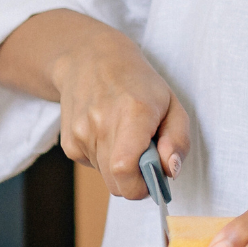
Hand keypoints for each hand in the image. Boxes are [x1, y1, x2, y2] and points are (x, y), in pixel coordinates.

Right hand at [31, 17, 190, 199]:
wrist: (91, 60)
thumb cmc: (139, 84)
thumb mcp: (173, 105)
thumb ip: (178, 141)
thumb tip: (171, 170)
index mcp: (133, 114)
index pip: (125, 169)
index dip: (142, 186)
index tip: (155, 179)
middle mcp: (101, 125)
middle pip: (117, 183)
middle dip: (137, 181)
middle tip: (148, 157)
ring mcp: (80, 134)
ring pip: (107, 177)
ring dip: (122, 168)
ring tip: (127, 138)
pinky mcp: (69, 143)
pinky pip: (94, 167)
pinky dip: (105, 159)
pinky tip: (108, 134)